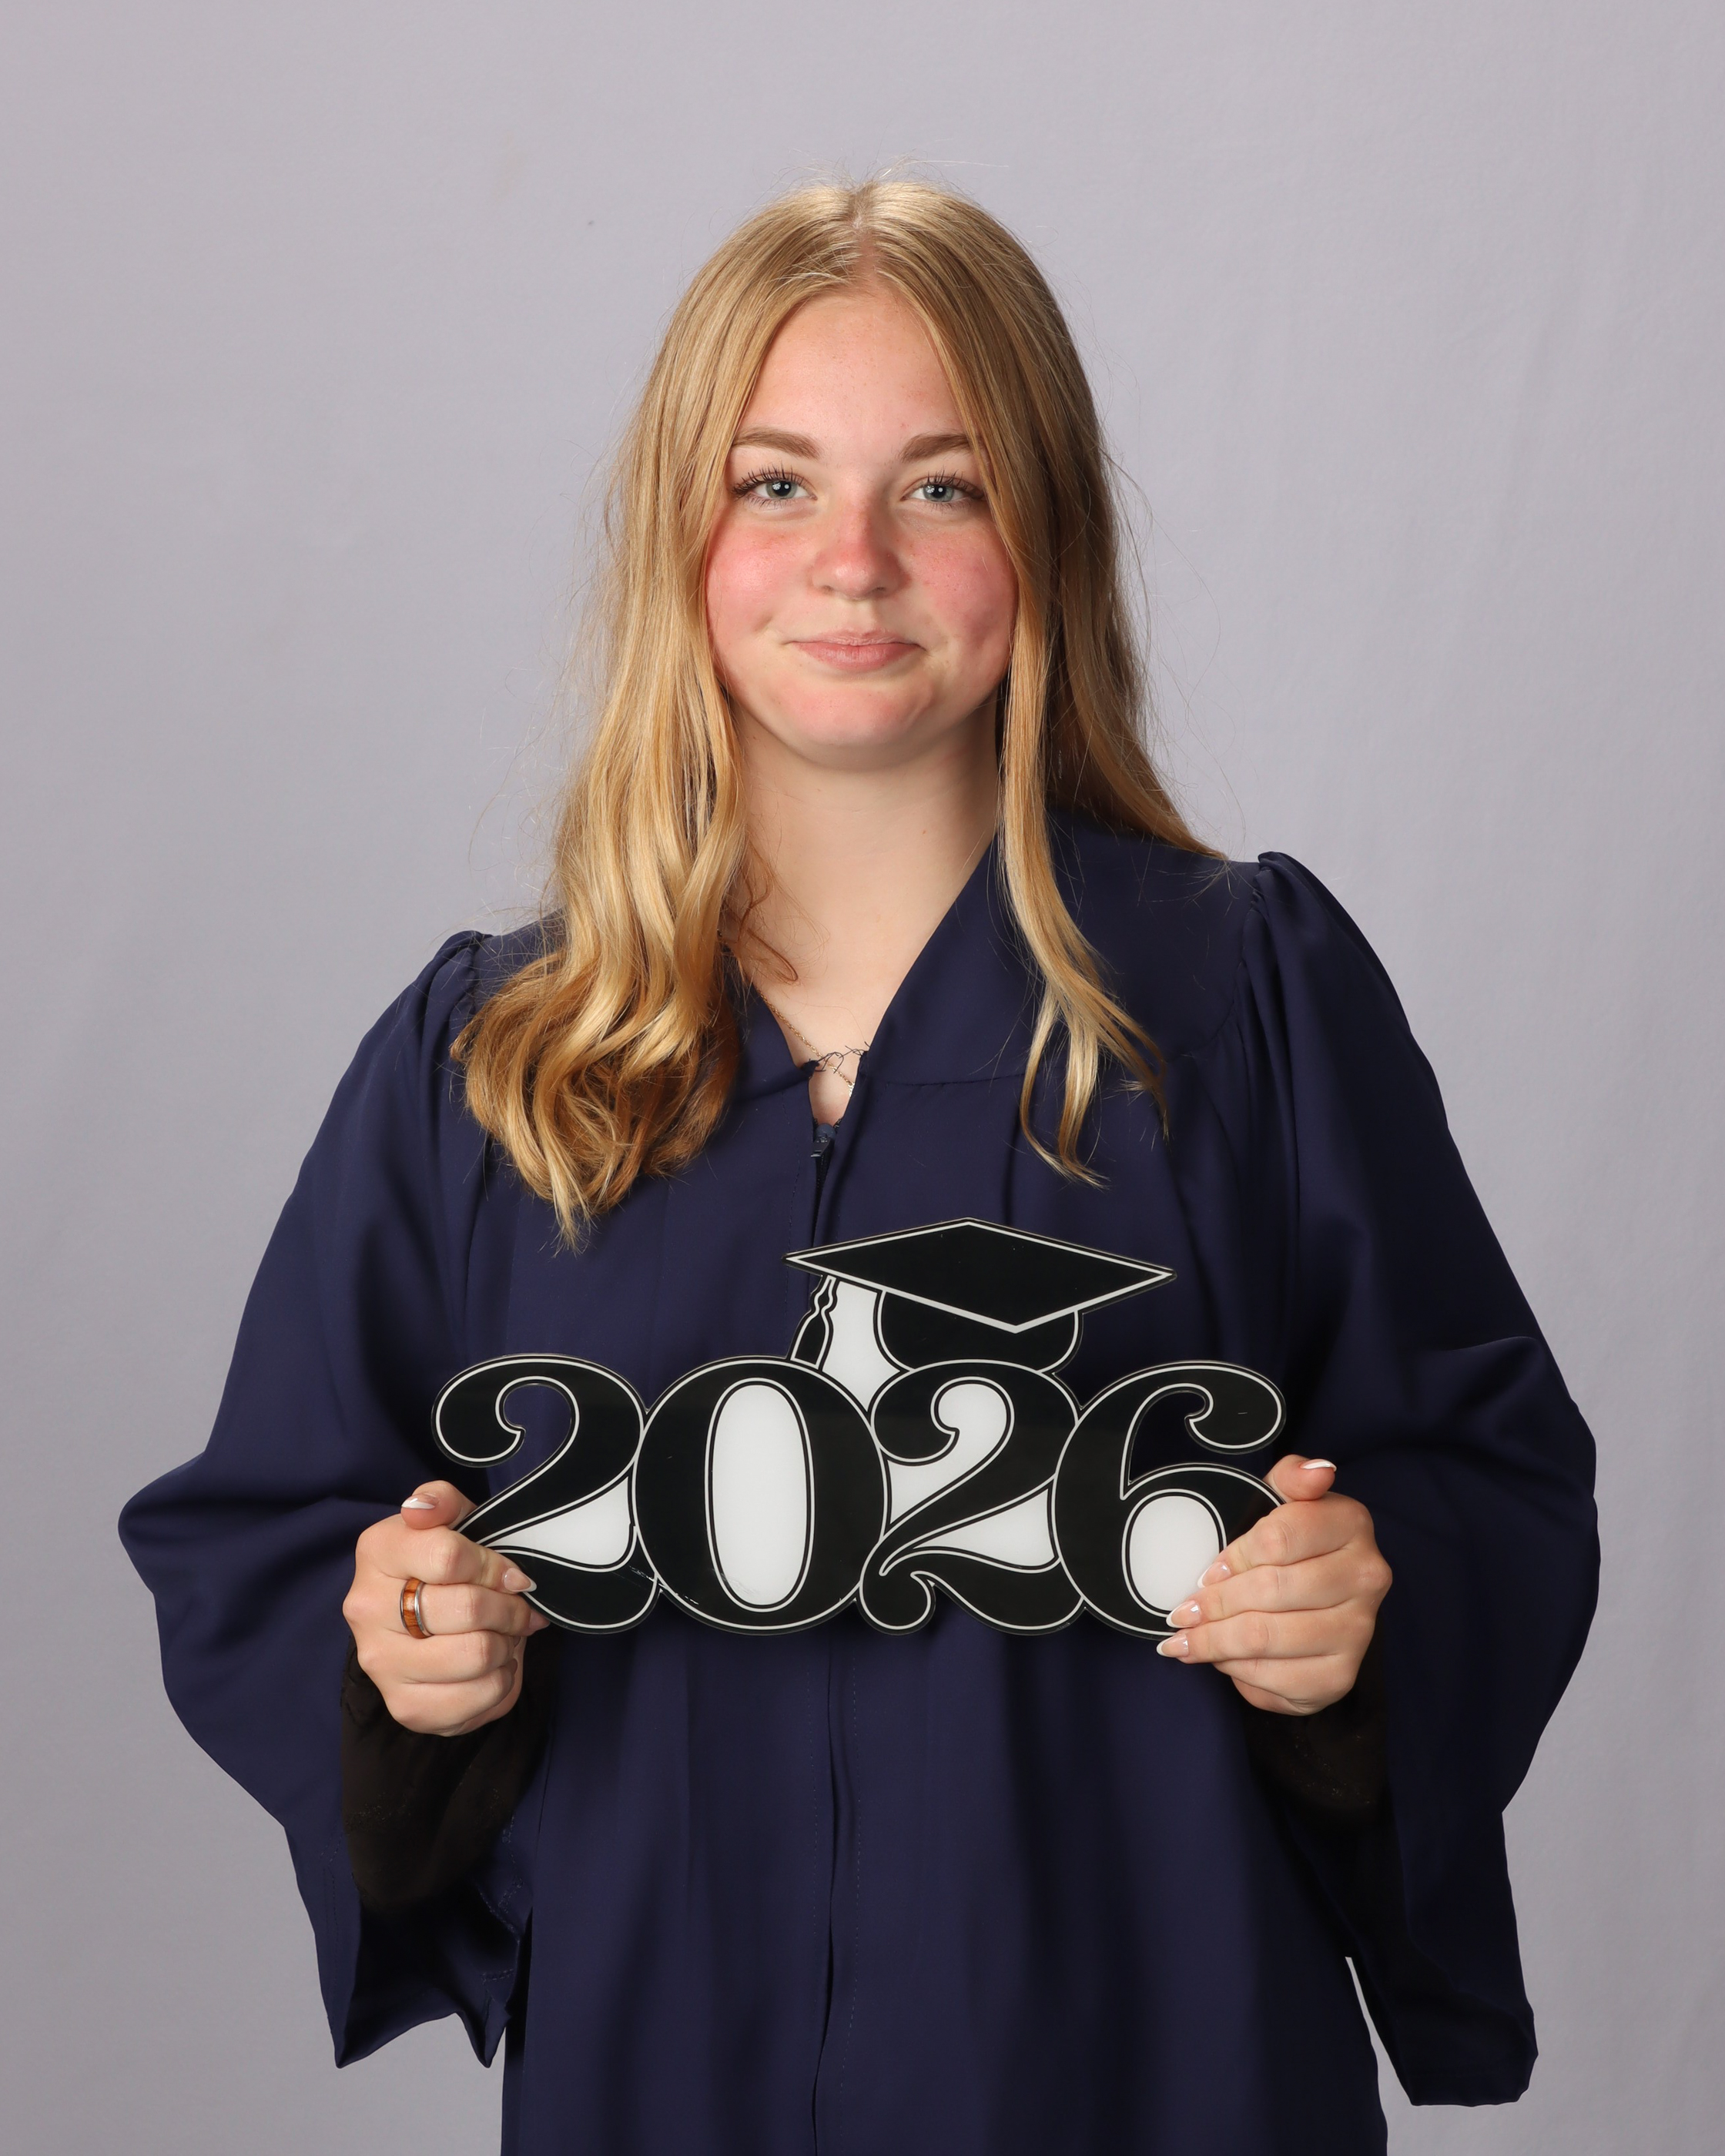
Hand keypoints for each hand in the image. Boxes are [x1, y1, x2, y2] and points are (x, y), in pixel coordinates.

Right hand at [343, 1480, 549, 1735]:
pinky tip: (492, 1666)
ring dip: (506, 1644)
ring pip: (476, 1654)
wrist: (429, 1627)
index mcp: (377, 1551)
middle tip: (516, 1607)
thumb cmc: (448, 1567)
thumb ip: (441, 1500)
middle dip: (508, 1607)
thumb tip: (421, 1509)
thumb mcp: (453, 1520)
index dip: (495, 1566)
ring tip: (503, 1634)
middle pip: (467, 1608)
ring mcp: (380, 1662)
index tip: (511, 1574)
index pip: (449, 1556)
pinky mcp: (405, 1706)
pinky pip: (478, 1697)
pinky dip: (501, 1680)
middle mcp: (366, 1608)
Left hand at [1154, 1455, 1390, 1714]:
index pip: (1277, 1539)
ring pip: (1266, 1638)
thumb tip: (1318, 1471)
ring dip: (1214, 1643)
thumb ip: (1293, 1477)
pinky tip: (1221, 1661)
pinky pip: (1276, 1679)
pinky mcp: (1340, 1676)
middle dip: (1213, 1605)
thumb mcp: (1284, 1501)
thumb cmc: (1291, 1548)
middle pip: (1268, 1591)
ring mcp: (1358, 1630)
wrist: (1321, 1605)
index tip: (1205, 1573)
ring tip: (1185, 1641)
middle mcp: (1365, 1577)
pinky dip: (1238, 1672)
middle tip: (1180, 1613)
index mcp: (1351, 1524)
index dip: (1232, 1558)